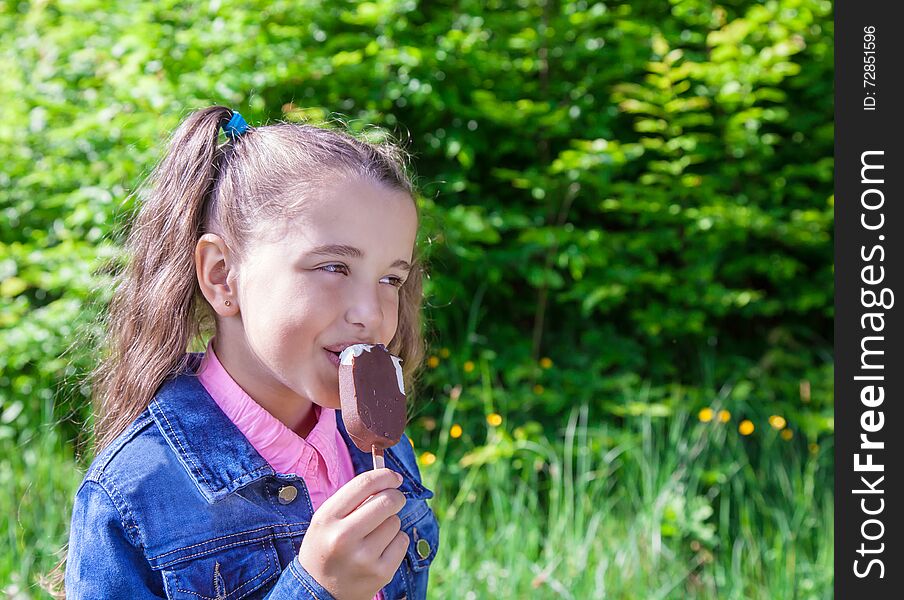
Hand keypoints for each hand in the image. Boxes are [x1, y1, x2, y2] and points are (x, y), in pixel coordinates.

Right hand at [298, 468, 408, 599]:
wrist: (318, 592)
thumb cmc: (326, 547)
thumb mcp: (325, 520)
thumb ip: (352, 499)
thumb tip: (388, 479)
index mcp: (327, 519)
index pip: (364, 484)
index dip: (384, 475)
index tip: (393, 477)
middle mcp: (343, 537)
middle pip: (387, 501)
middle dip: (395, 497)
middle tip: (393, 500)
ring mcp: (363, 557)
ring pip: (395, 521)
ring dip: (390, 523)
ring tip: (373, 535)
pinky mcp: (380, 573)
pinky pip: (402, 541)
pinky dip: (396, 541)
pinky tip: (379, 550)